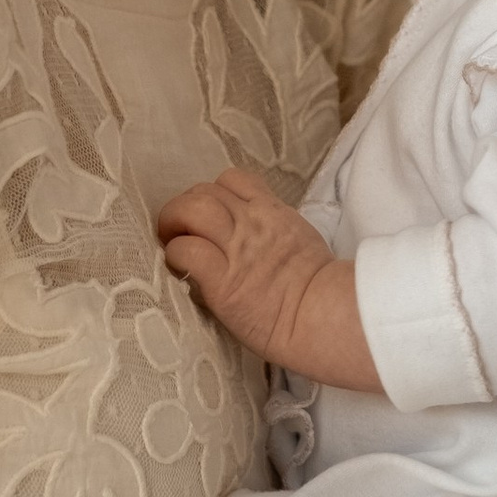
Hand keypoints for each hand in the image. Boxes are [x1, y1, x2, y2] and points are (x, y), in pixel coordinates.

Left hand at [159, 168, 338, 361]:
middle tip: (178, 229)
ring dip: (173, 223)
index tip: (206, 215)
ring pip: (191, 209)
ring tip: (171, 241)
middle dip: (184, 206)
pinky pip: (187, 251)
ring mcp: (236, 249)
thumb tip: (244, 242)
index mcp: (272, 211)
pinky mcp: (222, 280)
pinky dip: (176, 255)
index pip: (232, 180)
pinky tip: (179, 267)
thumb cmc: (318, 288)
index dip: (212, 193)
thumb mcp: (300, 240)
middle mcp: (252, 222)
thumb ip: (271, 232)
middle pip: (204, 191)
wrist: (324, 316)